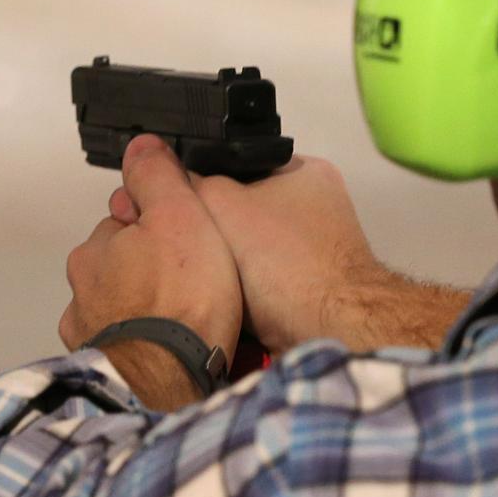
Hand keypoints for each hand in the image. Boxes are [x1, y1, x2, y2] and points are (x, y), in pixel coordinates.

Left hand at [60, 135, 244, 408]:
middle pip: (126, 268)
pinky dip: (149, 347)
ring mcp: (91, 333)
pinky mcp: (108, 370)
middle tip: (197, 286)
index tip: (191, 244)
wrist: (167, 382)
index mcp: (95, 251)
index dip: (163, 229)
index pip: (127, 225)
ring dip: (152, 313)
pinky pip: (132, 348)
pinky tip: (176, 351)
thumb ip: (157, 177)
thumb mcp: (179, 216)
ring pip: (127, 309)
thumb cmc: (179, 301)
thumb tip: (141, 145)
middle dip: (154, 273)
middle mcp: (83, 290)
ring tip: (190, 324)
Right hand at [116, 153, 462, 354]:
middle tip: (182, 242)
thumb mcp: (221, 202)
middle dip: (210, 230)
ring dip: (222, 265)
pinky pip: (258, 285)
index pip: (235, 166)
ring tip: (199, 273)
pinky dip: (240, 293)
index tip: (172, 202)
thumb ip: (191, 182)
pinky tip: (221, 299)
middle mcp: (315, 209)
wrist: (330, 330)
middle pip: (238, 211)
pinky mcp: (307, 293)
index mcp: (305, 172)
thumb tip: (167, 178)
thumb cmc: (286, 261)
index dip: (199, 182)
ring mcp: (314, 253)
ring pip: (244, 252)